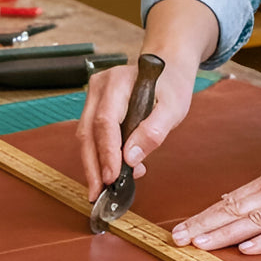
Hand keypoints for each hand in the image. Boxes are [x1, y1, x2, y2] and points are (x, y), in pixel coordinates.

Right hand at [75, 0, 220, 200]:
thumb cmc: (172, 85)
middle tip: (98, 193)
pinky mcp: (95, 105)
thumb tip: (131, 158)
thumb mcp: (174, 108)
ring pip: (86, 135)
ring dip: (94, 163)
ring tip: (104, 187)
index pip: (105, 121)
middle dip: (92, 165)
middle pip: (88, 131)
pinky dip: (100, 155)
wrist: (168, 67)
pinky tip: (112, 171)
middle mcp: (100, 86)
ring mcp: (94, 95)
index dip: (107, 153)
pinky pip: (92, 133)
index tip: (111, 178)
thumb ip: (153, 131)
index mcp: (119, 82)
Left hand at [170, 138, 260, 254]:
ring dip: (225, 233)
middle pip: (235, 209)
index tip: (182, 227)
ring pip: (254, 219)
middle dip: (204, 224)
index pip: (231, 199)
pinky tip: (248, 248)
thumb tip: (233, 199)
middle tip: (177, 238)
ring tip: (201, 244)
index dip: (205, 214)